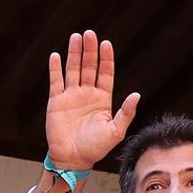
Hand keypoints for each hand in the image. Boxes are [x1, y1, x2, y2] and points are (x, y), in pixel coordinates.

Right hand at [45, 30, 139, 169]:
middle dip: (90, 50)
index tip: (106, 44)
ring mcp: (71, 96)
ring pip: (73, 70)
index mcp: (103, 99)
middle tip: (89, 34)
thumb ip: (126, 113)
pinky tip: (56, 56)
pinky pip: (56, 82)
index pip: (105, 73)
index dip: (106, 59)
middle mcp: (87, 94)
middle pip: (89, 67)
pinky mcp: (56, 102)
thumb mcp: (115, 131)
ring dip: (74, 54)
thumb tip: (137, 95)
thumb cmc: (95, 148)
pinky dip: (55, 69)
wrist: (73, 158)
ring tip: (75, 37)